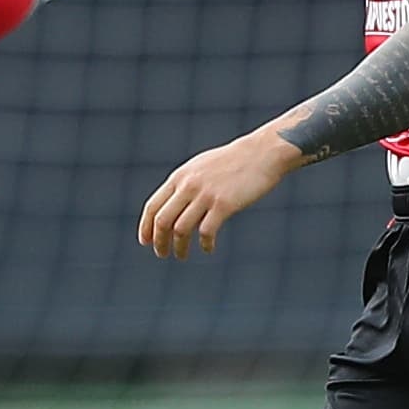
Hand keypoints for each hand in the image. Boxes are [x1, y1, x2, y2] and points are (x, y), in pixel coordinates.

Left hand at [138, 129, 301, 258]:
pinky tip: (208, 248)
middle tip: (162, 253)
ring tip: (181, 256)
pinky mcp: (224, 204)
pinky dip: (205, 244)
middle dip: (159, 241)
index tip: (146, 241)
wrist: (263, 153)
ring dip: (179, 247)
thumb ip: (187, 183)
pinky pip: (206, 231)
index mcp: (180, 177)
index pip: (153, 206)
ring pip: (181, 229)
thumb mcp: (202, 167)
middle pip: (163, 220)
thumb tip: (176, 202)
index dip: (146, 226)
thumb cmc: (235, 161)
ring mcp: (206, 195)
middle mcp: (189, 186)